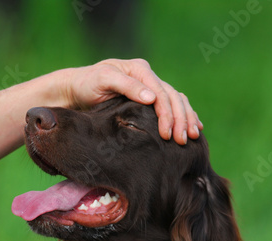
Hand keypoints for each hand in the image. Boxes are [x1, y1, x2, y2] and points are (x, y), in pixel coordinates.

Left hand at [64, 58, 202, 144]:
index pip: (161, 92)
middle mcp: (148, 76)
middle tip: (184, 139)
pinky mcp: (149, 98)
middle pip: (173, 97)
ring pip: (177, 101)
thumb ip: (126, 86)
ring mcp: (150, 86)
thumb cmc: (87, 84)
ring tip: (193, 136)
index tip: (167, 134)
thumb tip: (152, 97)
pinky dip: (185, 115)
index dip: (167, 113)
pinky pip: (173, 105)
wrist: (77, 90)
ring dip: (187, 118)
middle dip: (181, 118)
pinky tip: (194, 126)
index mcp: (139, 69)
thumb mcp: (103, 80)